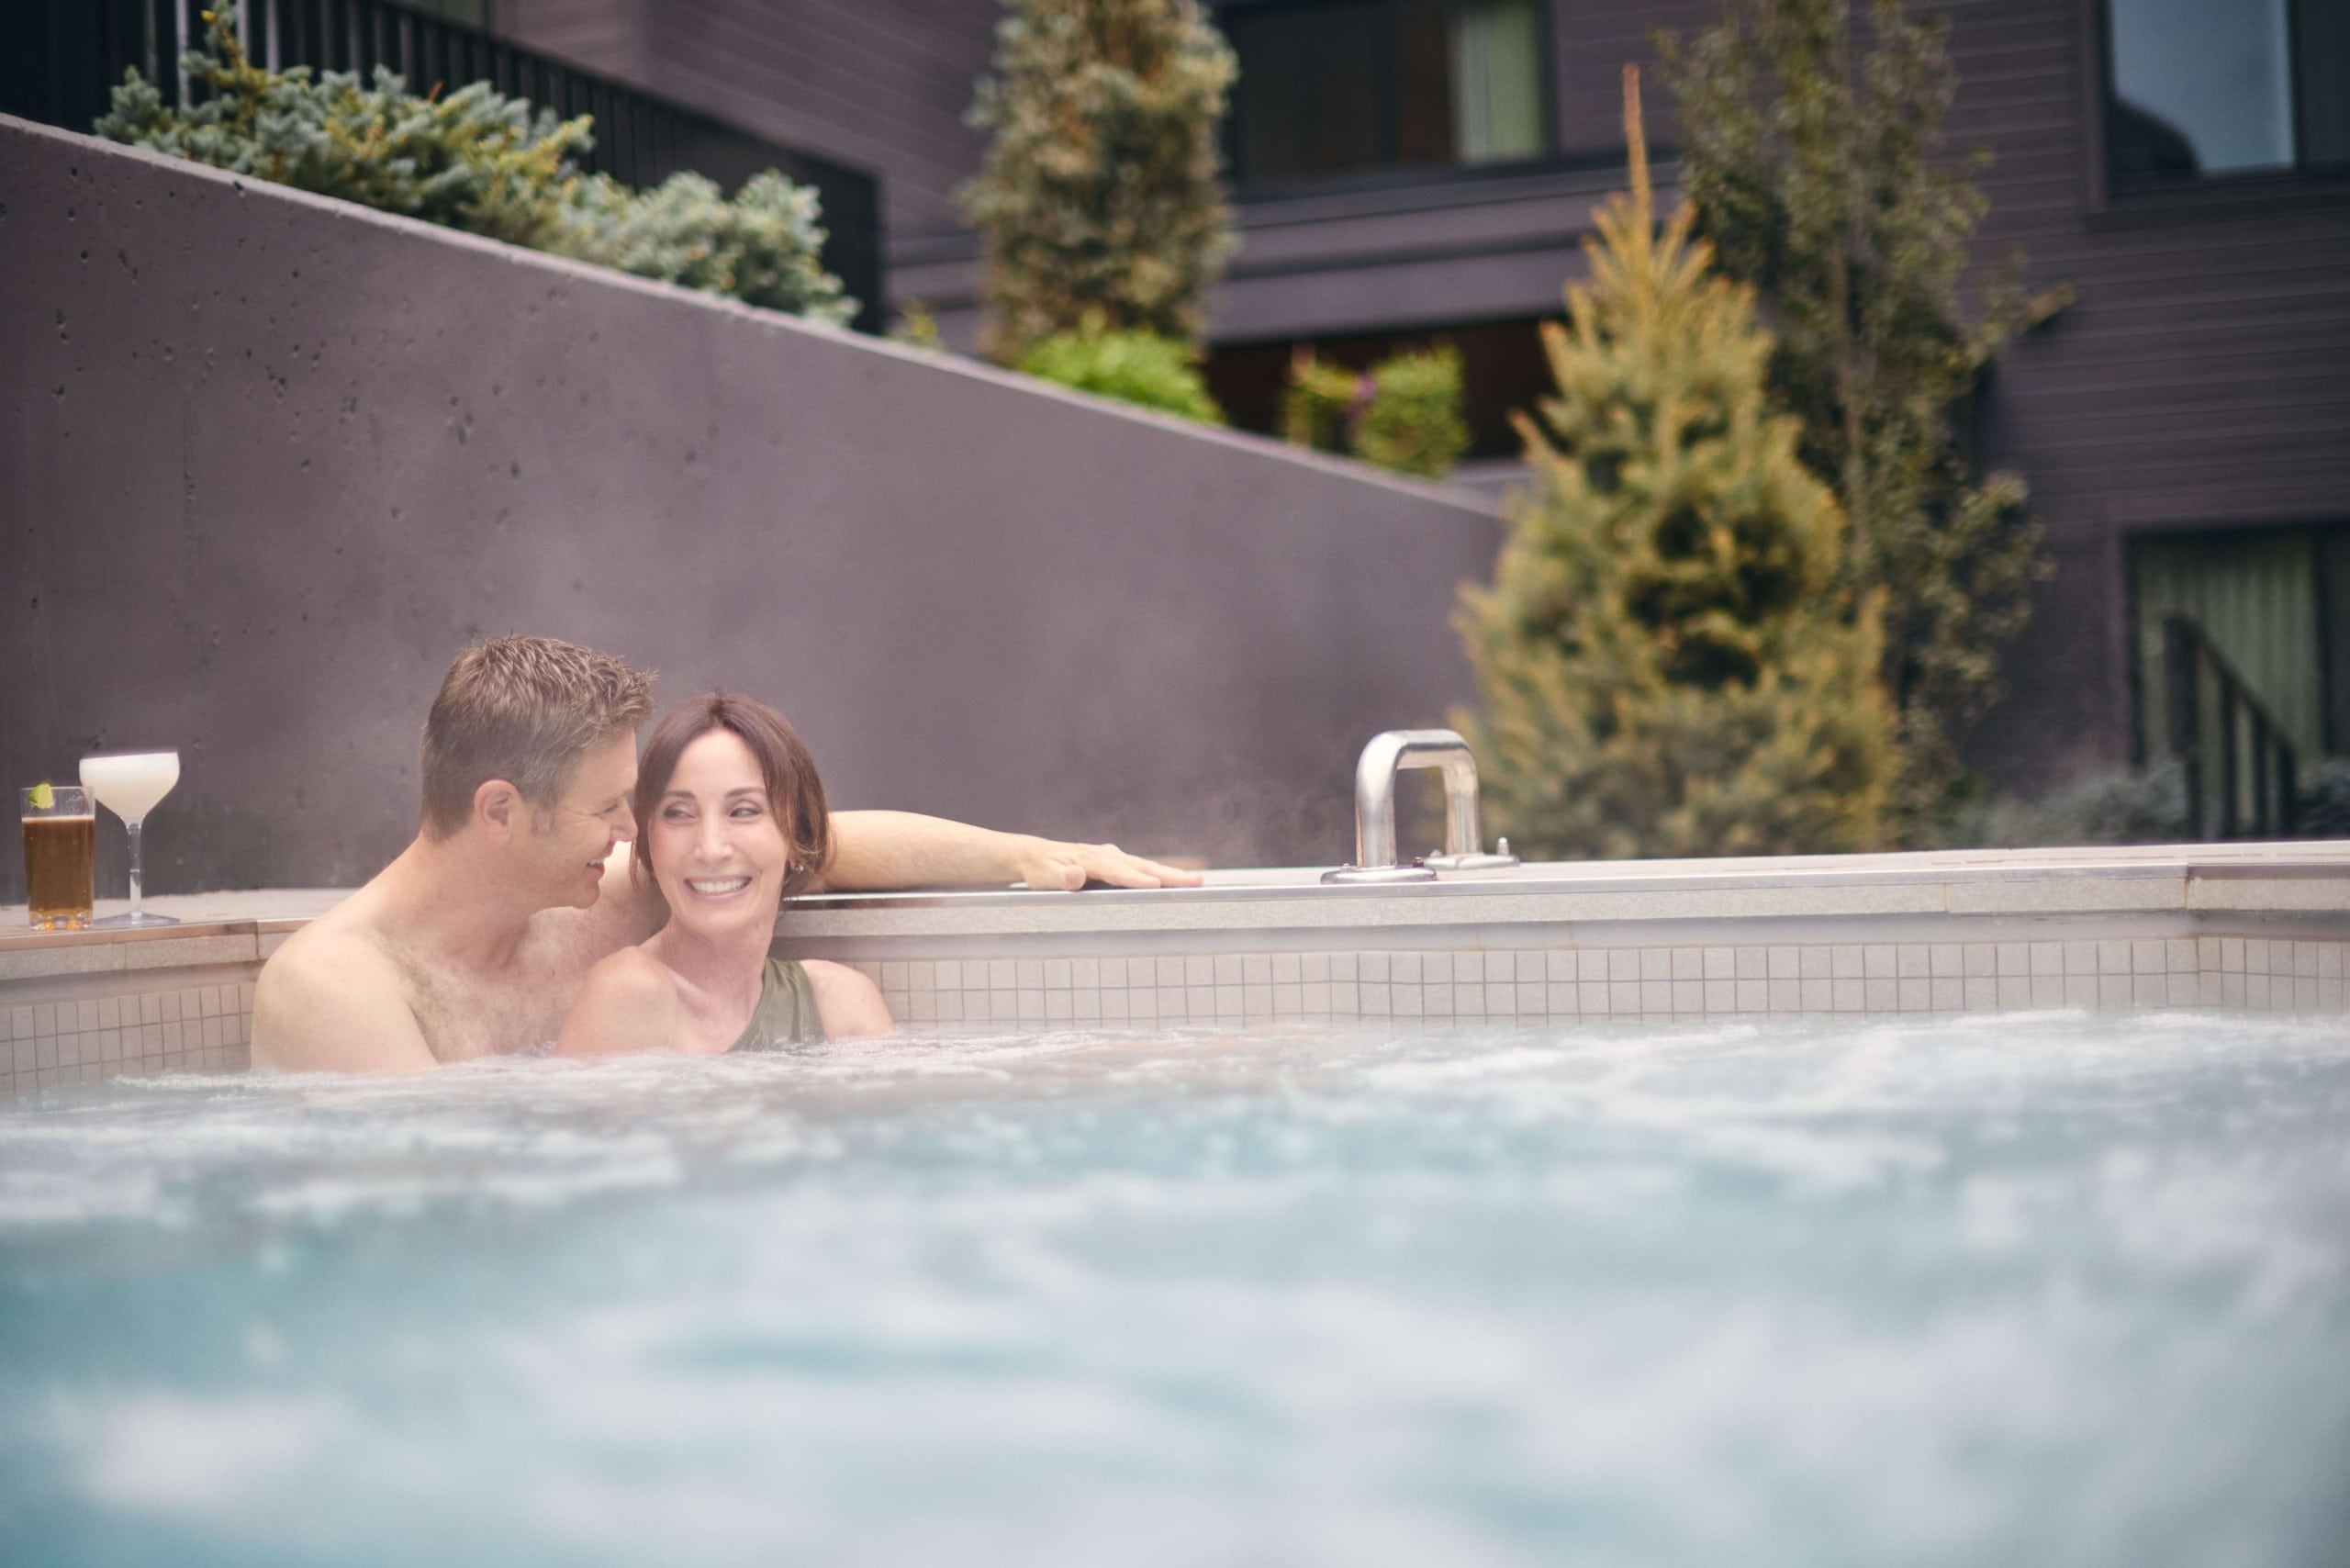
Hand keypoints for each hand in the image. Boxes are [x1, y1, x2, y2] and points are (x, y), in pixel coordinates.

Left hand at [1014, 837, 1204, 890]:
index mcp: (1091, 860)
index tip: (1155, 884)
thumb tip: (1075, 875)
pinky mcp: (1117, 862)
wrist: (1038, 856)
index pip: (1117, 871)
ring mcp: (1114, 857)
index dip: (1135, 878)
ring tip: (1197, 881)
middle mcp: (1107, 855)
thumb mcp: (1044, 877)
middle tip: (1196, 882)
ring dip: (1172, 874)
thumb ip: (1060, 878)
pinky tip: (1177, 882)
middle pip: (1142, 866)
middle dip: (1170, 874)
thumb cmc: (1042, 870)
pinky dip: (1162, 874)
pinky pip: (1143, 868)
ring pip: (1147, 866)